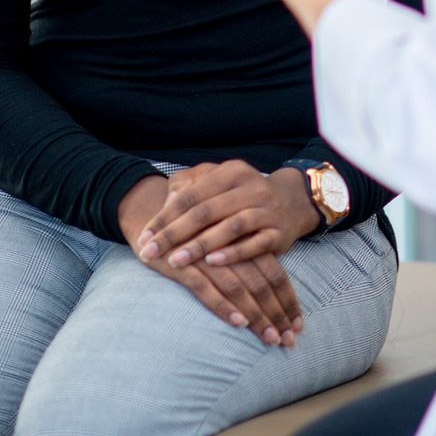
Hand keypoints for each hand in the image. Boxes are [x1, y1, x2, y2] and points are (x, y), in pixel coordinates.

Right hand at [118, 172, 303, 348]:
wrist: (156, 216)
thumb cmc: (198, 235)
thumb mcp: (227, 245)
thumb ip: (249, 262)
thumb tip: (274, 296)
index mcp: (247, 242)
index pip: (276, 274)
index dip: (288, 300)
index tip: (299, 324)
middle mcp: (232, 249)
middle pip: (263, 284)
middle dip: (278, 314)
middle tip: (290, 340)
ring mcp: (208, 257)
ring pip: (240, 289)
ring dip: (257, 317)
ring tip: (271, 338)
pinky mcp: (183, 266)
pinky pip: (206, 289)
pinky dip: (224, 306)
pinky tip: (239, 322)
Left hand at [136, 159, 319, 269]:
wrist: (292, 201)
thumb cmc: (242, 194)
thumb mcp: (219, 181)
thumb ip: (190, 185)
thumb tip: (166, 201)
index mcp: (231, 172)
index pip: (191, 195)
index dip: (164, 217)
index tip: (143, 237)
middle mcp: (250, 188)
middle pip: (206, 212)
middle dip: (174, 234)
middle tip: (150, 253)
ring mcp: (266, 211)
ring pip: (230, 227)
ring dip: (199, 245)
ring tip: (175, 261)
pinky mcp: (279, 233)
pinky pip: (255, 244)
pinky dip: (233, 253)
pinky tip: (212, 263)